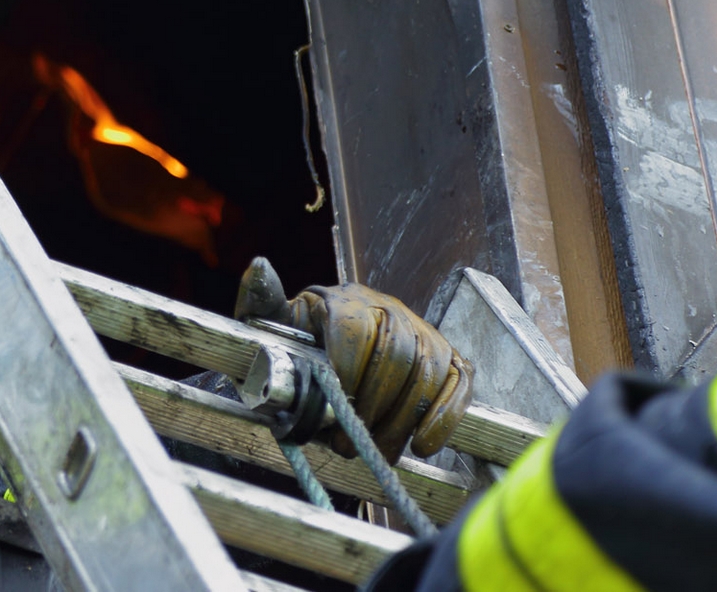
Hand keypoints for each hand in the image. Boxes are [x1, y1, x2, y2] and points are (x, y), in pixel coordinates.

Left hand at [236, 257, 472, 461]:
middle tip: (347, 443)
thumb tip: (258, 265)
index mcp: (346, 300)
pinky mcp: (448, 358)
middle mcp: (390, 308)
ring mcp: (423, 332)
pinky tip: (424, 444)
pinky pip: (459, 383)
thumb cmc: (298, 340)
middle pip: (396, 352)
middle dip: (372, 404)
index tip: (332, 405)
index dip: (346, 370)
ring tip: (375, 451)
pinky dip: (446, 415)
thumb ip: (262, 299)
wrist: (329, 348)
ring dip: (401, 419)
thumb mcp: (273, 322)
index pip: (356, 328)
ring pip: (427, 371)